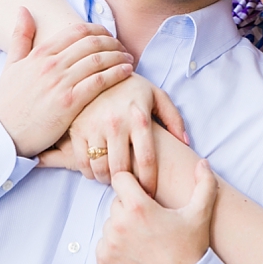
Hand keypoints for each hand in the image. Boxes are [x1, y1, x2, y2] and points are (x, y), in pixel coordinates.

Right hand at [0, 8, 133, 156]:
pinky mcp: (69, 103)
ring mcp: (60, 83)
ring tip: (129, 59)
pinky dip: (116, 73)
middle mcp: (51, 65)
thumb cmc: (9, 102)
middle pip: (91, 43)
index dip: (98, 30)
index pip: (76, 31)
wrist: (4, 134)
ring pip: (98, 60)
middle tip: (123, 47)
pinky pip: (99, 82)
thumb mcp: (11, 65)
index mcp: (39, 54)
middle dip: (112, 42)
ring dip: (119, 56)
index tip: (109, 35)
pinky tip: (127, 71)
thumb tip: (24, 9)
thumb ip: (20, 37)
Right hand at [39, 75, 185, 194]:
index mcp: (139, 118)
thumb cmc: (133, 88)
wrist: (100, 70)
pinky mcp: (77, 128)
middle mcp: (116, 123)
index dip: (149, 182)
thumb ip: (174, 119)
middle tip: (132, 190)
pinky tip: (98, 171)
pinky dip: (90, 173)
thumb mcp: (158, 97)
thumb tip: (185, 143)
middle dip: (128, 186)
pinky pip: (82, 162)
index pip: (147, 161)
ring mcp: (94, 126)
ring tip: (115, 179)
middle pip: (121, 170)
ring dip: (108, 180)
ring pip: (100, 169)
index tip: (150, 193)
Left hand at [96, 159, 216, 263]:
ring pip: (110, 223)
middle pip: (116, 202)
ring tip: (145, 240)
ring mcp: (109, 244)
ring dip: (122, 227)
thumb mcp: (199, 215)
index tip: (145, 195)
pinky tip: (136, 253)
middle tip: (151, 222)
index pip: (121, 178)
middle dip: (130, 208)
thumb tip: (203, 162)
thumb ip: (203, 184)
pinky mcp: (103, 261)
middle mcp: (119, 224)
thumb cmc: (191, 250)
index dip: (133, 184)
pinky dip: (116, 246)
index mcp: (138, 208)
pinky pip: (104, 244)